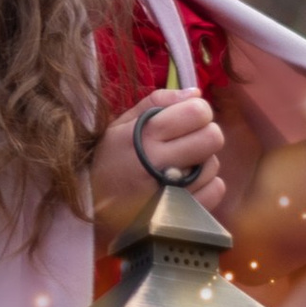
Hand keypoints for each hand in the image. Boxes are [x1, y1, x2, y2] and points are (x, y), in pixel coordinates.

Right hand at [91, 91, 225, 238]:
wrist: (90, 208)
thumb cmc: (108, 161)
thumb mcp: (120, 125)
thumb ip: (156, 102)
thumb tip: (196, 93)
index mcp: (145, 134)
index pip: (198, 112)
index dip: (197, 112)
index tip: (185, 119)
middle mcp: (159, 162)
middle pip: (213, 137)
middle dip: (205, 134)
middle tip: (188, 141)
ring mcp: (171, 190)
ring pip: (214, 165)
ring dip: (202, 162)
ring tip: (180, 166)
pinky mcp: (180, 212)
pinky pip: (215, 191)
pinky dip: (206, 186)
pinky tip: (186, 185)